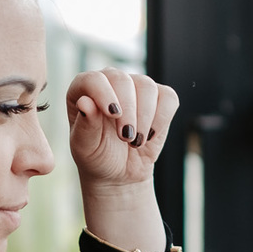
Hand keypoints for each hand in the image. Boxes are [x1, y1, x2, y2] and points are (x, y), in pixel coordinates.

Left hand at [67, 67, 177, 187]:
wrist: (119, 171)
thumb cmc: (97, 155)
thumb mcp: (85, 147)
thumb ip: (85, 125)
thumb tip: (85, 102)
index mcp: (84, 89)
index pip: (93, 79)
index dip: (103, 93)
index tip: (112, 115)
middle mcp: (110, 82)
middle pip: (123, 80)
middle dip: (128, 110)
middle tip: (126, 137)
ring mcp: (136, 87)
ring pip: (147, 86)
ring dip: (144, 117)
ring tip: (136, 142)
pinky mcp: (159, 98)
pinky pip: (168, 97)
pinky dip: (162, 119)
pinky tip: (150, 135)